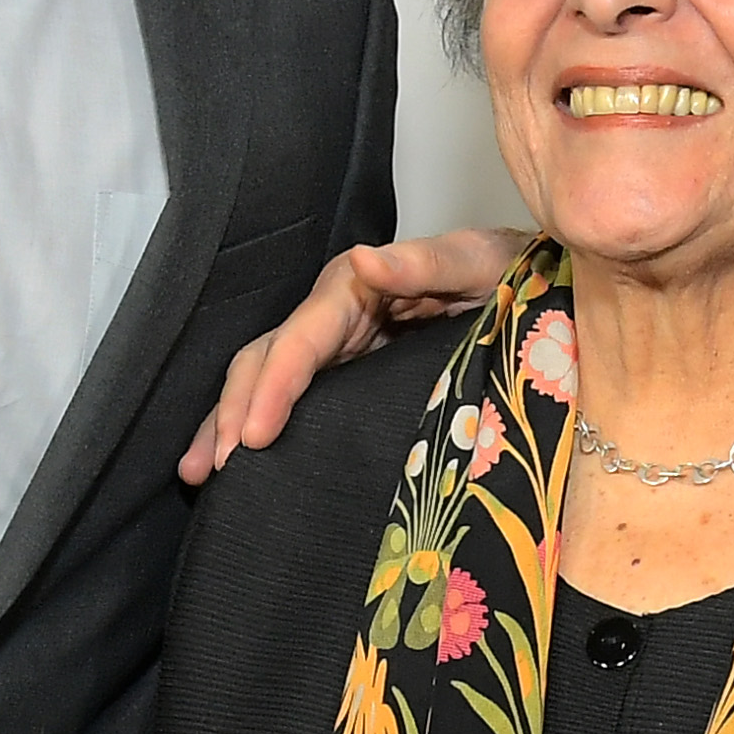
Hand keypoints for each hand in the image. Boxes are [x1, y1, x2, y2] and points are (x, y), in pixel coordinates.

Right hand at [179, 229, 526, 481]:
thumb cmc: (507, 272)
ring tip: (199, 474)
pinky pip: (294, 404)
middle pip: (265, 364)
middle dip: (232, 413)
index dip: (272, 388)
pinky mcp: (350, 377)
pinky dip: (261, 429)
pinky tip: (241, 469)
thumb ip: (423, 264)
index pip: (298, 342)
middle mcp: (335, 318)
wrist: (534, 290)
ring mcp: (339, 350)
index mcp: (356, 290)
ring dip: (228, 426)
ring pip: (265, 385)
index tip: (252, 436)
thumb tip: (364, 258)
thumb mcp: (476, 262)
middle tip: (212, 469)